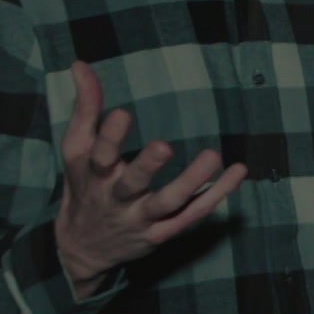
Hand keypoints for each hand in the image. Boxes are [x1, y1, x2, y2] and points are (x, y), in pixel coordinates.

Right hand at [55, 61, 247, 297]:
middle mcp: (116, 199)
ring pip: (168, 203)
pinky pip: (192, 215)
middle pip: (131, 184)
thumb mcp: (76, 150)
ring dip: (192, 182)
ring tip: (213, 156)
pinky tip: (237, 173)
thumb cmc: (84, 188)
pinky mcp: (162, 233)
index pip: (98, 156)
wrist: (82, 249)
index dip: (109, 137)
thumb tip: (81, 65)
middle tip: (164, 146)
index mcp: (94, 175)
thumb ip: (84, 107)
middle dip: (146, 167)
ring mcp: (141, 219)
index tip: (122, 112)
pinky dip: (216, 195)